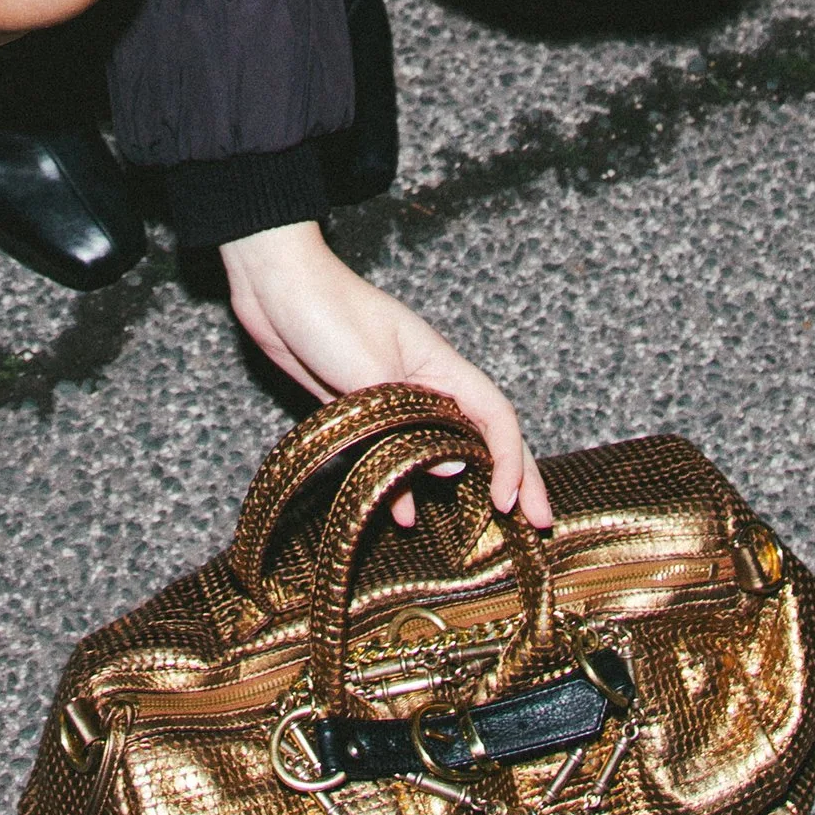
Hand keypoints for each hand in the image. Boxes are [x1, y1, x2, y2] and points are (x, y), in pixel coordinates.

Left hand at [218, 221, 553, 528]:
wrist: (275, 289)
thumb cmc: (325, 312)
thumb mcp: (368, 368)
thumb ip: (408, 421)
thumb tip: (456, 467)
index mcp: (439, 363)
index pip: (494, 415)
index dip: (512, 460)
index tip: (510, 503)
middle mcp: (427, 381)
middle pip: (484, 434)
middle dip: (516, 476)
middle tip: (539, 522)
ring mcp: (396, 396)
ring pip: (442, 448)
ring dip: (466, 486)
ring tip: (488, 526)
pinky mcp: (362, 408)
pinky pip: (395, 453)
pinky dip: (404, 485)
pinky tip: (406, 516)